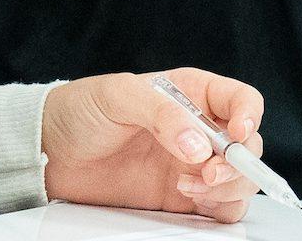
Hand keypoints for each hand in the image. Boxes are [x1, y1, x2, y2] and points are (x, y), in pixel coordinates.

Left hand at [38, 68, 267, 221]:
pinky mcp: (182, 198)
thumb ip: (161, 113)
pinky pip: (220, 207)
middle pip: (249, 146)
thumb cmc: (82, 110)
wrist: (51, 153)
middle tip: (208, 172)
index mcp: (193, 94)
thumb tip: (198, 144)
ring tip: (192, 187)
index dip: (250, 116)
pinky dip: (219, 208)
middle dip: (239, 162)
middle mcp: (202, 130)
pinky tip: (190, 199)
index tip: (237, 134)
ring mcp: (194, 166)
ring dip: (230, 187)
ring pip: (242, 180)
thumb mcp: (118, 95)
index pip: (242, 101)